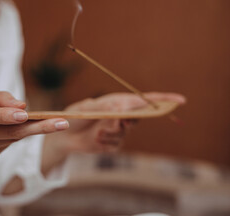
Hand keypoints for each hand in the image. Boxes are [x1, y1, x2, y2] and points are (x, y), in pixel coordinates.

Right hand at [0, 90, 68, 164]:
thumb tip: (22, 105)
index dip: (5, 115)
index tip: (25, 115)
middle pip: (8, 132)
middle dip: (38, 128)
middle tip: (62, 123)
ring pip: (11, 139)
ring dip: (33, 131)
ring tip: (55, 123)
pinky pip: (7, 146)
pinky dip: (17, 136)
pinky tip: (24, 129)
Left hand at [49, 92, 185, 154]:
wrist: (64, 135)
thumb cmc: (75, 116)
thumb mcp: (86, 109)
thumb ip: (103, 108)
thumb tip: (120, 107)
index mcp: (119, 102)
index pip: (145, 100)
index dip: (164, 100)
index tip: (181, 101)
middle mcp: (122, 115)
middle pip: (137, 118)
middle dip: (125, 122)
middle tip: (113, 121)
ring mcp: (119, 130)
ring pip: (124, 133)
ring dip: (109, 132)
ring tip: (96, 130)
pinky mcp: (113, 143)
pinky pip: (116, 145)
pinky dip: (104, 142)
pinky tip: (94, 138)